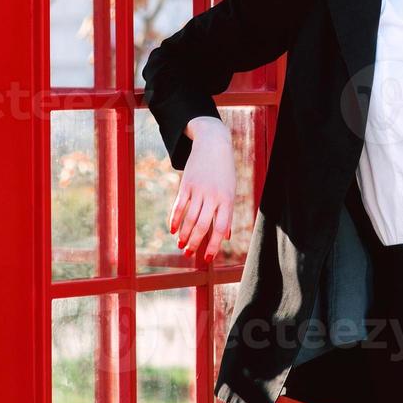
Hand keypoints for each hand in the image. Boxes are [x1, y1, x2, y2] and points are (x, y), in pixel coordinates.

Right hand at [169, 118, 235, 263]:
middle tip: (189, 255)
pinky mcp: (187, 184)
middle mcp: (213, 196)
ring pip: (189, 218)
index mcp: (227, 200)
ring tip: (181, 246)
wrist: (213, 144)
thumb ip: (227, 214)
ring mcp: (199, 190)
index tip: (207, 259)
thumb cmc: (224, 171)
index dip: (213, 246)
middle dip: (194, 243)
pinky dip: (175, 219)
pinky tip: (173, 230)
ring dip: (184, 235)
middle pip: (202, 226)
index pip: (220, 228)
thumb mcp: (230, 191)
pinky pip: (179, 206)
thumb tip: (226, 237)